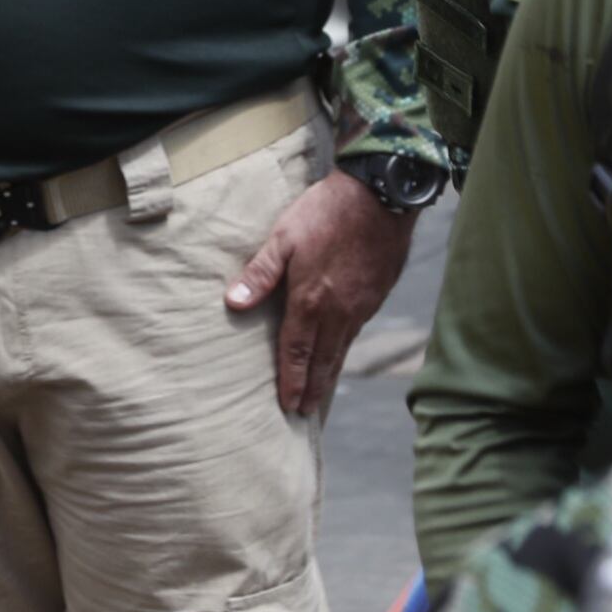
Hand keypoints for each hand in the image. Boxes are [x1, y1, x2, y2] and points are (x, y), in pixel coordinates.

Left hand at [224, 166, 415, 415]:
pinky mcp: (376, 296)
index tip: (288, 406)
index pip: (296, 351)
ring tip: (322, 393)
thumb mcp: (283, 238)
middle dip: (313, 389)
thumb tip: (232, 303)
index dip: (291, 380)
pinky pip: (357, 332)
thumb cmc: (325, 213)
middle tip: (305, 413)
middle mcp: (339, 312)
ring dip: (330, 374)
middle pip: (323, 360)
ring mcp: (361, 306)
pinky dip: (346, 350)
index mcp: (311, 301)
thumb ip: (259, 273)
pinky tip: (341, 352)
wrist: (379, 198)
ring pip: (343, 349)